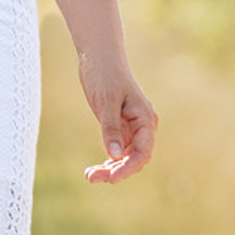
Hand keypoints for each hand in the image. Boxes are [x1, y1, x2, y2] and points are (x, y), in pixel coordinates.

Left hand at [77, 50, 157, 182]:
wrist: (100, 56)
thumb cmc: (104, 74)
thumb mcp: (106, 101)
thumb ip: (110, 129)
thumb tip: (113, 156)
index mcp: (145, 119)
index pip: (143, 152)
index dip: (128, 168)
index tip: (110, 178)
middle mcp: (142, 126)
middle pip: (135, 158)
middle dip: (116, 171)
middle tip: (91, 177)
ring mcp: (132, 127)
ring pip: (126, 157)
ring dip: (110, 168)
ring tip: (90, 175)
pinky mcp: (121, 126)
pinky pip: (119, 150)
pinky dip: (109, 160)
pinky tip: (95, 167)